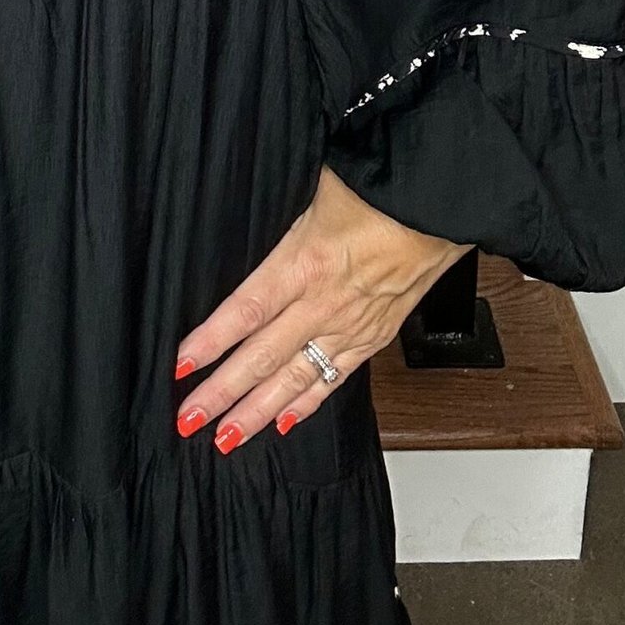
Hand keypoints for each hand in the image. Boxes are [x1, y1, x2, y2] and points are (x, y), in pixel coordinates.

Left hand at [170, 165, 467, 451]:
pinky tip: (284, 421)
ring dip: (258, 411)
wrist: (440, 207)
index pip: (248, 309)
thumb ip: (280, 213)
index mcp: (307, 261)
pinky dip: (308, 403)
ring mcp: (351, 325)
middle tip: (189, 419)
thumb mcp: (316, 187)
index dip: (212, 340)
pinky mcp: (374, 336)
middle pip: (264, 355)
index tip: (183, 363)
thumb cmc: (379, 188)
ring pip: (297, 377)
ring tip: (226, 436)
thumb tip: (244, 209)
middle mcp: (326, 301)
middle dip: (223, 391)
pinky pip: (335, 377)